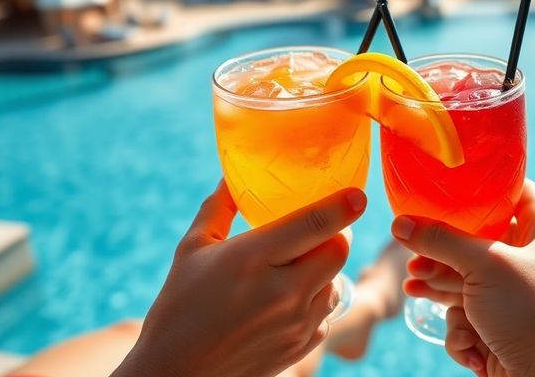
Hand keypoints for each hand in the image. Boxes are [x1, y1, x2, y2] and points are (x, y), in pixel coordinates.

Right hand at [113, 181, 365, 376]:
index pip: (315, 225)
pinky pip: (326, 312)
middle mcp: (281, 291)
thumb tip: (233, 177)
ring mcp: (296, 323)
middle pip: (338, 251)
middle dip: (335, 234)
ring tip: (296, 266)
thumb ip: (218, 209)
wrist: (176, 372)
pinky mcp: (302, 345)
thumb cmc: (179, 306)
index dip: (343, 206)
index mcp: (252, 259)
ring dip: (325, 268)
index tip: (357, 194)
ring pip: (336, 281)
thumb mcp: (191, 249)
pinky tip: (288, 298)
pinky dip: (316, 299)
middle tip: (319, 228)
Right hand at [391, 179, 534, 376]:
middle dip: (442, 248)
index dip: (483, 184)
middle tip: (412, 248)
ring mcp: (513, 298)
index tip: (446, 181)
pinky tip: (463, 342)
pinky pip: (467, 317)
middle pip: (475, 239)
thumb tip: (401, 223)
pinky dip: (461, 330)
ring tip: (414, 287)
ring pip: (464, 281)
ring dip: (439, 288)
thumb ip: (442, 240)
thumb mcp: (487, 266)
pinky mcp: (500, 329)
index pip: (514, 191)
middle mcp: (529, 260)